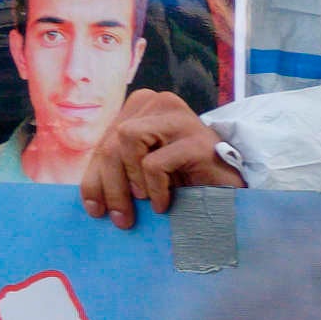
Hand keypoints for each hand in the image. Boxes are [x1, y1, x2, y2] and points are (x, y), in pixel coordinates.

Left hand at [75, 89, 243, 227]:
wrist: (232, 185)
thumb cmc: (186, 176)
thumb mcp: (143, 169)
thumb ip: (118, 168)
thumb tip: (88, 194)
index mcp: (143, 104)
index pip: (105, 140)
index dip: (94, 177)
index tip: (95, 209)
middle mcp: (161, 101)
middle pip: (112, 142)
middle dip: (110, 185)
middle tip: (120, 217)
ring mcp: (180, 118)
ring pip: (126, 141)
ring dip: (131, 181)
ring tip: (145, 202)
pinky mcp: (196, 140)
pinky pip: (155, 163)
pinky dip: (156, 189)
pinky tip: (164, 203)